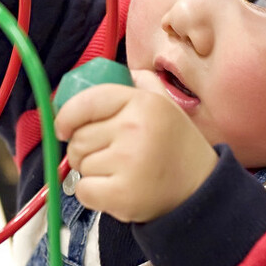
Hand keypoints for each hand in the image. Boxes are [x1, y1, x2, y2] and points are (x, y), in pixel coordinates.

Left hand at [54, 79, 217, 222]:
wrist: (201, 190)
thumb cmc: (176, 147)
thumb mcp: (166, 105)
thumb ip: (141, 84)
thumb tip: (112, 71)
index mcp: (142, 102)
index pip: (86, 102)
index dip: (66, 116)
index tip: (63, 128)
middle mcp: (135, 128)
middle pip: (78, 138)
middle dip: (83, 150)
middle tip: (108, 157)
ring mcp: (129, 162)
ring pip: (81, 165)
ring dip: (92, 172)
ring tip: (120, 173)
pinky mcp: (123, 194)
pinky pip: (83, 190)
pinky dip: (93, 195)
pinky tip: (116, 191)